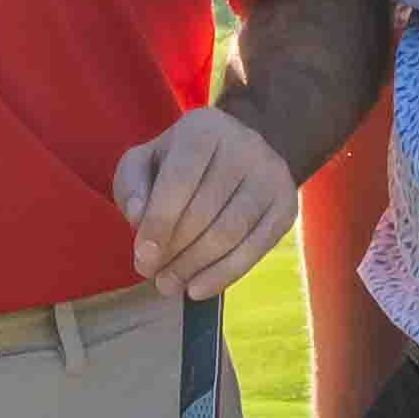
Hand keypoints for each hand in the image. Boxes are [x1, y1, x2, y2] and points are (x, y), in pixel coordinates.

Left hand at [109, 102, 283, 301]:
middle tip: (153, 276)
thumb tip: (139, 219)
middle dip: (175, 251)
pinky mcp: (287, 204)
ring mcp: (271, 174)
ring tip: (170, 285)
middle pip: (206, 211)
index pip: (180, 180)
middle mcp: (244, 145)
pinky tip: (199, 289)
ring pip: (232, 232)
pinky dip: (225, 274)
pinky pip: (257, 247)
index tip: (142, 258)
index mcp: (203, 128)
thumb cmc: (178, 163)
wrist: (237, 154)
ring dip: (196, 267)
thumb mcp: (143, 162)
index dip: (159, 224)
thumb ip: (132, 186)